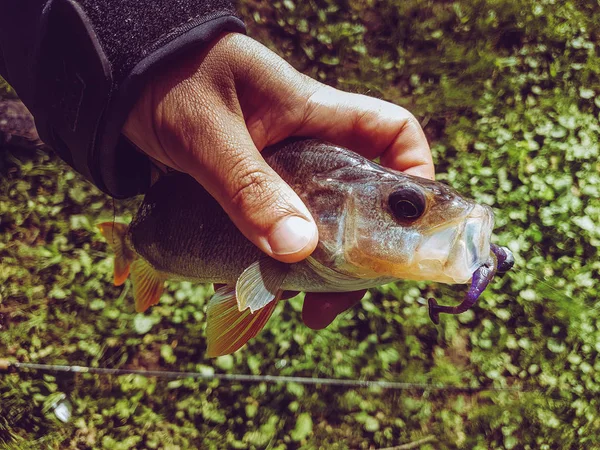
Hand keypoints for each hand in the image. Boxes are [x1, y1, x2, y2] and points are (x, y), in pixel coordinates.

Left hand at [123, 32, 433, 329]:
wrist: (126, 85)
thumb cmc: (172, 84)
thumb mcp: (210, 137)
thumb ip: (249, 188)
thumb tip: (298, 249)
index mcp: (315, 115)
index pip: (392, 133)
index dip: (414, 172)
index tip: (407, 224)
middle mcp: (309, 146)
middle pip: (362, 198)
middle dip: (360, 250)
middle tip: (337, 295)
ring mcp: (282, 172)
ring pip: (320, 223)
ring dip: (315, 267)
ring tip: (299, 307)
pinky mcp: (253, 191)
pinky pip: (278, 230)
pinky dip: (274, 261)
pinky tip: (256, 289)